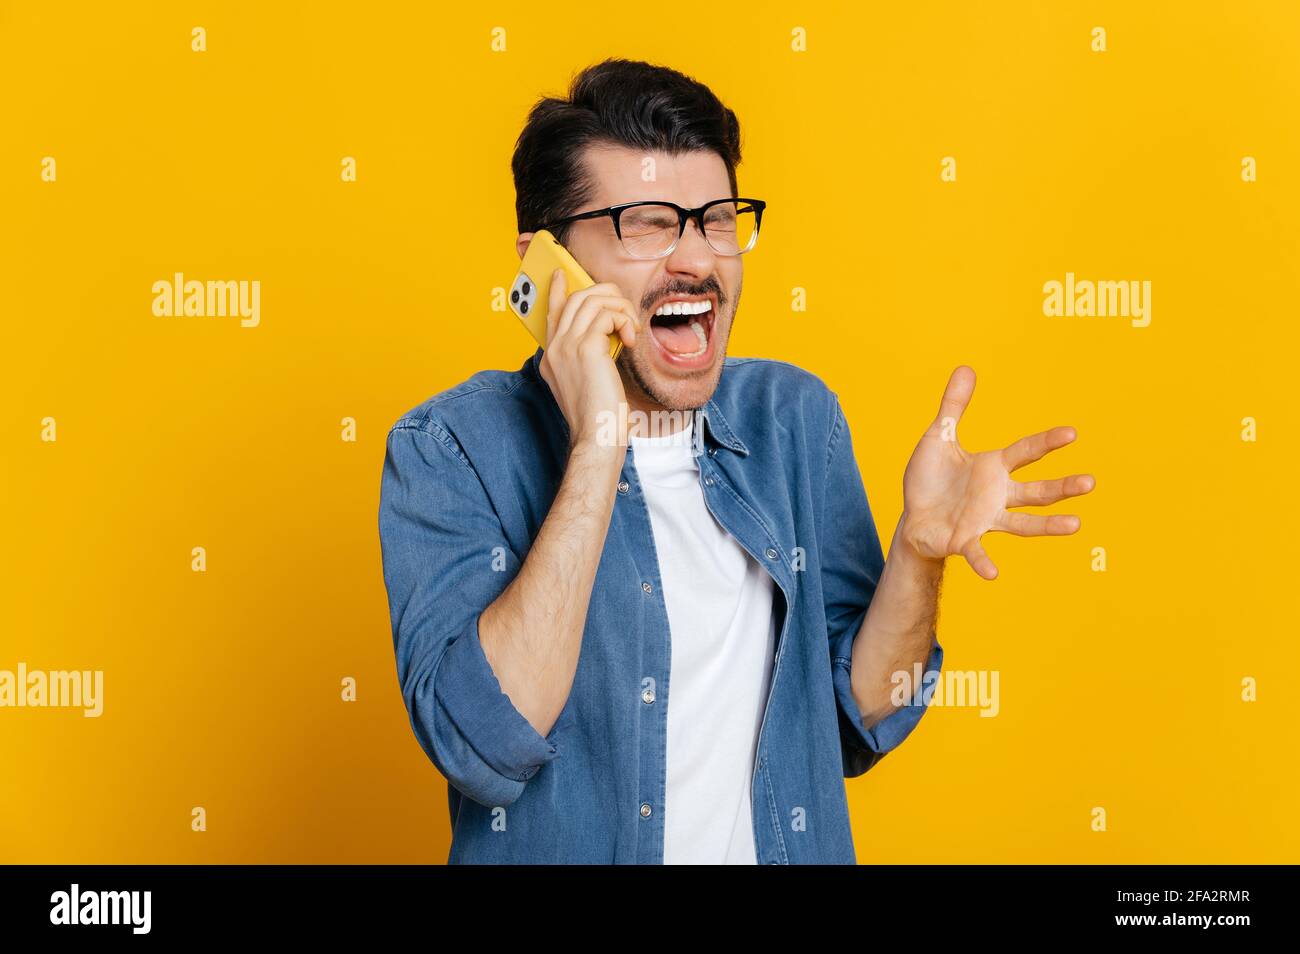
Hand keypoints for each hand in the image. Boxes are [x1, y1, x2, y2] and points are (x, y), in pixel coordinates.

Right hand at [537, 269, 639, 450]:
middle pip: (576, 298)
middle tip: (624, 309)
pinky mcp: (587, 348)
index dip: (556, 290)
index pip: (551, 313)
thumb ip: (586, 356)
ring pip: (593, 300)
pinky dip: (624, 321)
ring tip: (631, 329)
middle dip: (606, 295)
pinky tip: (631, 340)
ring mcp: (567, 346)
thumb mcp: (585, 382)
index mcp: (551, 357)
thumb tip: (606, 334)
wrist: (597, 435)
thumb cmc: (598, 416)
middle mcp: (554, 348)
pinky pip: (607, 315)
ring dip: (620, 308)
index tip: (560, 274)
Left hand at [898, 366, 1095, 579]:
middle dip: (1062, 487)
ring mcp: (984, 520)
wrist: (913, 518)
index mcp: (993, 467)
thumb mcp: (938, 438)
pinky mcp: (965, 540)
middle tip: (1090, 482)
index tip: (1071, 433)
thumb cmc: (930, 479)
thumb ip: (953, 406)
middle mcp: (997, 495)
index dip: (1046, 442)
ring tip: (1076, 526)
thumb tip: (965, 367)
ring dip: (1047, 526)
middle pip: (1036, 491)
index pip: (1026, 451)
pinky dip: (984, 562)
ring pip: (1022, 524)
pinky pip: (978, 552)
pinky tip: (993, 574)